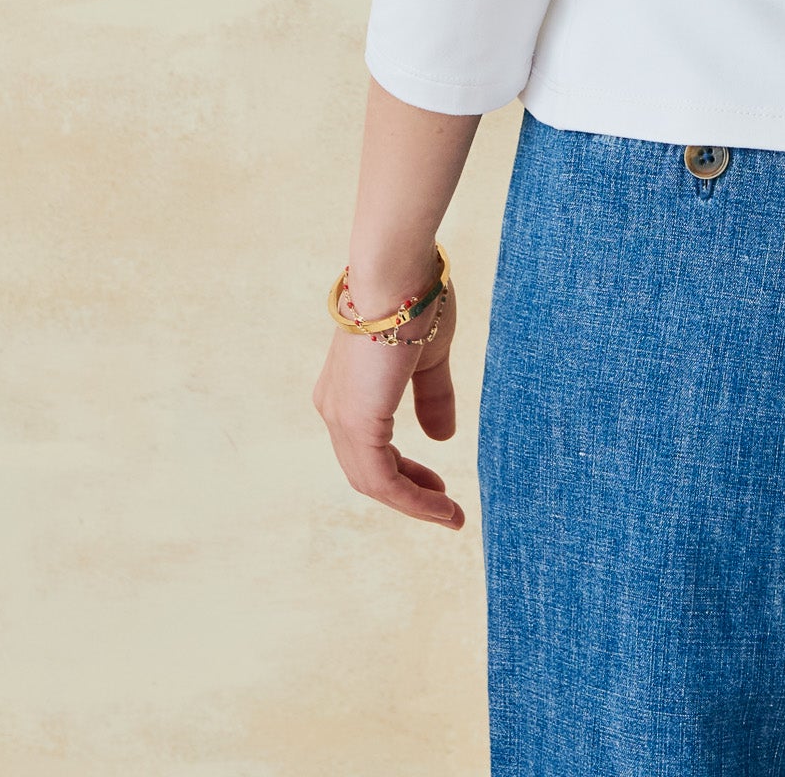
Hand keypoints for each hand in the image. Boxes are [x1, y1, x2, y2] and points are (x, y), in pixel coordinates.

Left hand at [313, 265, 464, 529]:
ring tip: (449, 514)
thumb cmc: (415, 300)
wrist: (397, 271)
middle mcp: (335, 407)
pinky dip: (411, 499)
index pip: (370, 446)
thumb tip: (441, 438)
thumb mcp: (429, 357)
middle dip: (408, 490)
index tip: (436, 484)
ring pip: (372, 481)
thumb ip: (431, 398)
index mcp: (348, 389)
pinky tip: (441, 505)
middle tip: (443, 502)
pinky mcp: (357, 424)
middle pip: (367, 470)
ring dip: (412, 502)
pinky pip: (381, 480)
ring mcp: (342, 417)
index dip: (404, 470)